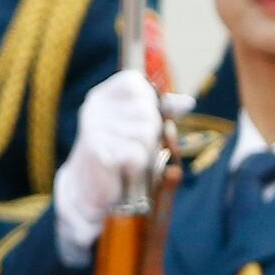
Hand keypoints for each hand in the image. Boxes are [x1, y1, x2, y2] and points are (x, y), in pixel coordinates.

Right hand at [53, 70, 189, 264]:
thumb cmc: (117, 154)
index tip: (145, 120)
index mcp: (104, 96)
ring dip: (146, 153)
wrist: (87, 190)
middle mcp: (96, 109)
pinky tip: (125, 172)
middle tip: (137, 149)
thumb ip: (161, 111)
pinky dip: (137, 169)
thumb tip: (187, 102)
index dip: (149, 102)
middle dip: (152, 134)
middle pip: (147, 112)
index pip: (136, 84)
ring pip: (145, 134)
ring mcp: (96, 129)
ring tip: (131, 162)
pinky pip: (136, 156)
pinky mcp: (99, 152)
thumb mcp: (136, 126)